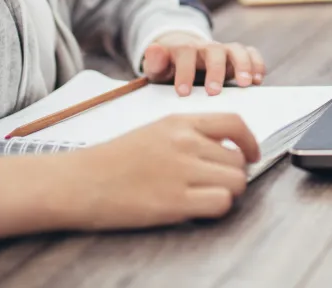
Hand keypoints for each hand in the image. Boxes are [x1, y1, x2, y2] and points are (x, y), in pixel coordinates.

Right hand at [0, 114, 260, 237]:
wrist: (79, 181)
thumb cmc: (112, 160)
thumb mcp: (153, 132)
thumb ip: (188, 135)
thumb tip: (223, 149)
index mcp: (179, 122)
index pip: (234, 123)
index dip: (251, 141)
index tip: (252, 155)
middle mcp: (185, 143)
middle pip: (238, 159)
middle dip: (235, 174)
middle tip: (217, 184)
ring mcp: (182, 171)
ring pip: (236, 181)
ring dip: (228, 192)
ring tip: (206, 197)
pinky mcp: (175, 201)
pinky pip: (222, 203)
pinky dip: (218, 208)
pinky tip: (198, 209)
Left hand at [143, 32, 266, 95]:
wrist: (184, 55)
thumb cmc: (171, 68)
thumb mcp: (158, 68)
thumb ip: (155, 62)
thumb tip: (152, 50)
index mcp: (184, 50)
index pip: (185, 55)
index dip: (184, 73)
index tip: (183, 93)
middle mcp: (206, 48)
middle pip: (214, 51)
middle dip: (216, 71)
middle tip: (214, 92)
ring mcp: (224, 50)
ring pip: (236, 50)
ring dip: (242, 65)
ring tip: (245, 84)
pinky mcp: (237, 56)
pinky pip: (251, 53)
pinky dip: (256, 63)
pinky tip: (258, 79)